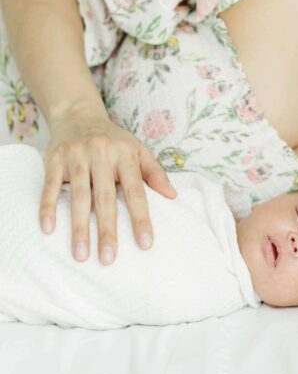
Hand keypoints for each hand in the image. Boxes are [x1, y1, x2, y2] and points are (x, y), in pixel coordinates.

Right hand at [39, 113, 176, 264]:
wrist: (78, 114)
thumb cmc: (112, 139)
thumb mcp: (137, 149)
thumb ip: (154, 172)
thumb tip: (173, 196)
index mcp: (125, 155)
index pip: (136, 191)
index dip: (141, 218)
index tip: (145, 244)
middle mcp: (102, 154)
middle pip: (105, 198)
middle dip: (107, 230)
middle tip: (108, 259)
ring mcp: (77, 156)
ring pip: (79, 196)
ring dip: (79, 227)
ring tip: (81, 254)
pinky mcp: (55, 159)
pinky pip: (50, 186)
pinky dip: (48, 207)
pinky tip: (48, 229)